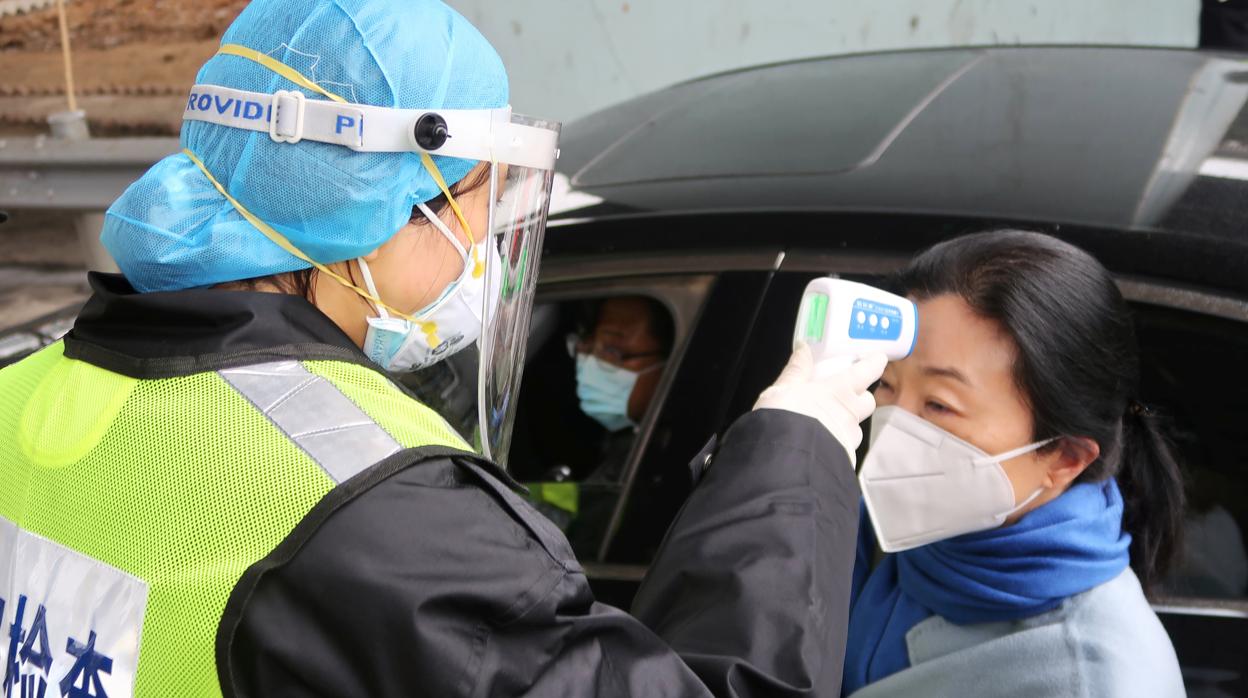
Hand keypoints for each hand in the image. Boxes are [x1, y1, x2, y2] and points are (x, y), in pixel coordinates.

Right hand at [753, 344, 886, 465]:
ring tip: (825, 425)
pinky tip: (820, 445)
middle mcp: (849, 413)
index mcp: (838, 391)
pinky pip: (844, 448)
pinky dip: (836, 445)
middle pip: (868, 401)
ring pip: (855, 427)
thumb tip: (803, 349)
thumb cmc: (785, 419)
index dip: (874, 364)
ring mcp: (849, 438)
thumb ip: (796, 369)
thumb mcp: (783, 388)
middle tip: (847, 394)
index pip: (865, 372)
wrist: (787, 460)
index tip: (877, 358)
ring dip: (846, 424)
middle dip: (861, 397)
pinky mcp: (844, 458)